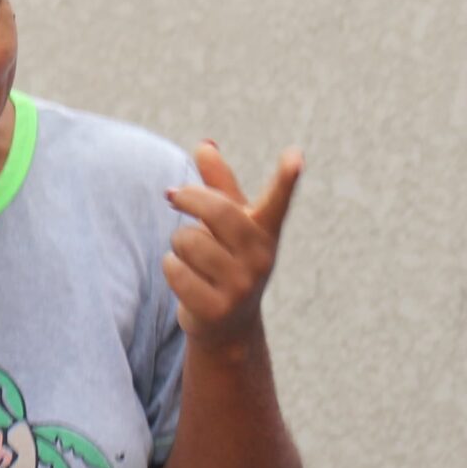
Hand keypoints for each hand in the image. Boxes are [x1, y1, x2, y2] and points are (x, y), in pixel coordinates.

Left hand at [163, 142, 302, 350]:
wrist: (226, 323)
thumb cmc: (227, 260)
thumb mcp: (229, 224)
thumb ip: (217, 185)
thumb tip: (205, 144)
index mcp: (265, 230)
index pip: (277, 200)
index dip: (287, 178)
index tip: (296, 157)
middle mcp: (260, 257)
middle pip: (216, 210)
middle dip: (188, 199)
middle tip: (173, 196)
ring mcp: (241, 286)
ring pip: (187, 239)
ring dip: (177, 243)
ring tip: (190, 256)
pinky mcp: (216, 308)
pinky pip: (174, 268)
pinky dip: (170, 267)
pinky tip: (185, 278)